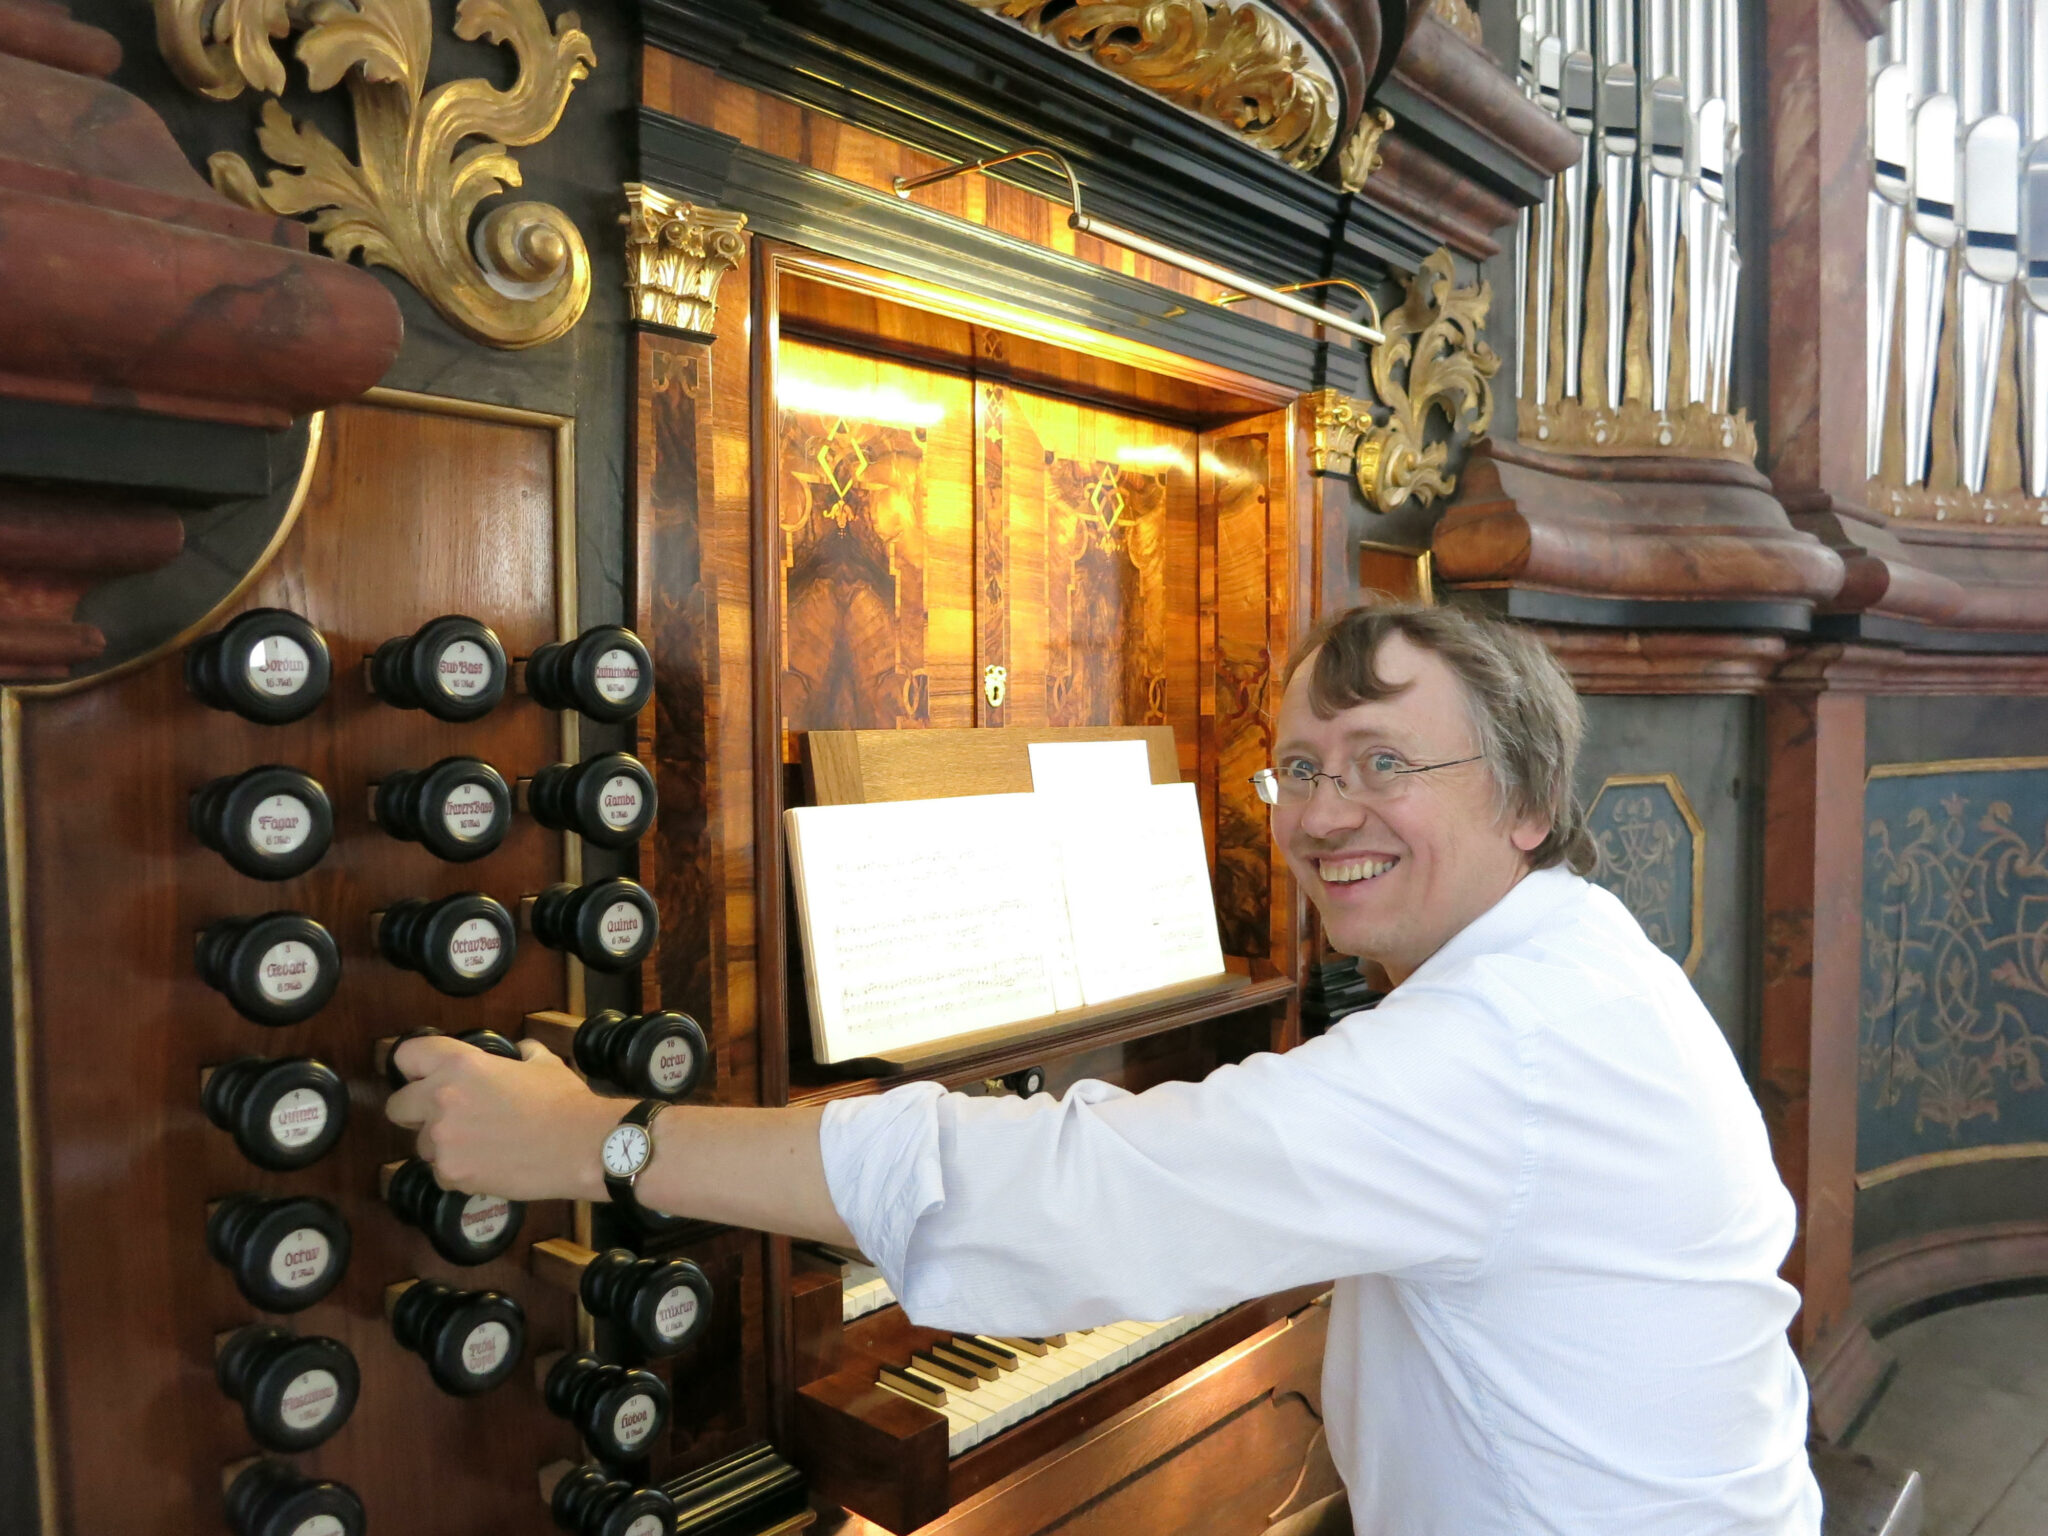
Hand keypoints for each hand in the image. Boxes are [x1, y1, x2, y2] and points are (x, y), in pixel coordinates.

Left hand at [385, 1035, 619, 1201]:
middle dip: (417, 1112)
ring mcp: (443, 1140)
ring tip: (480, 1146)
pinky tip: (488, 1165)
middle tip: (447, 1117)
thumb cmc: (565, 1101)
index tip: (423, 1077)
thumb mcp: (542, 1062)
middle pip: (398, 1107)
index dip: (414, 1067)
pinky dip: (459, 1171)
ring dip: (442, 1146)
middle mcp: (441, 1099)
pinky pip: (441, 1173)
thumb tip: (518, 1053)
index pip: (406, 1056)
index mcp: (460, 1064)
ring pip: (421, 1145)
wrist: (582, 1146)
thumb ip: (520, 1054)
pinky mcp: (452, 1173)